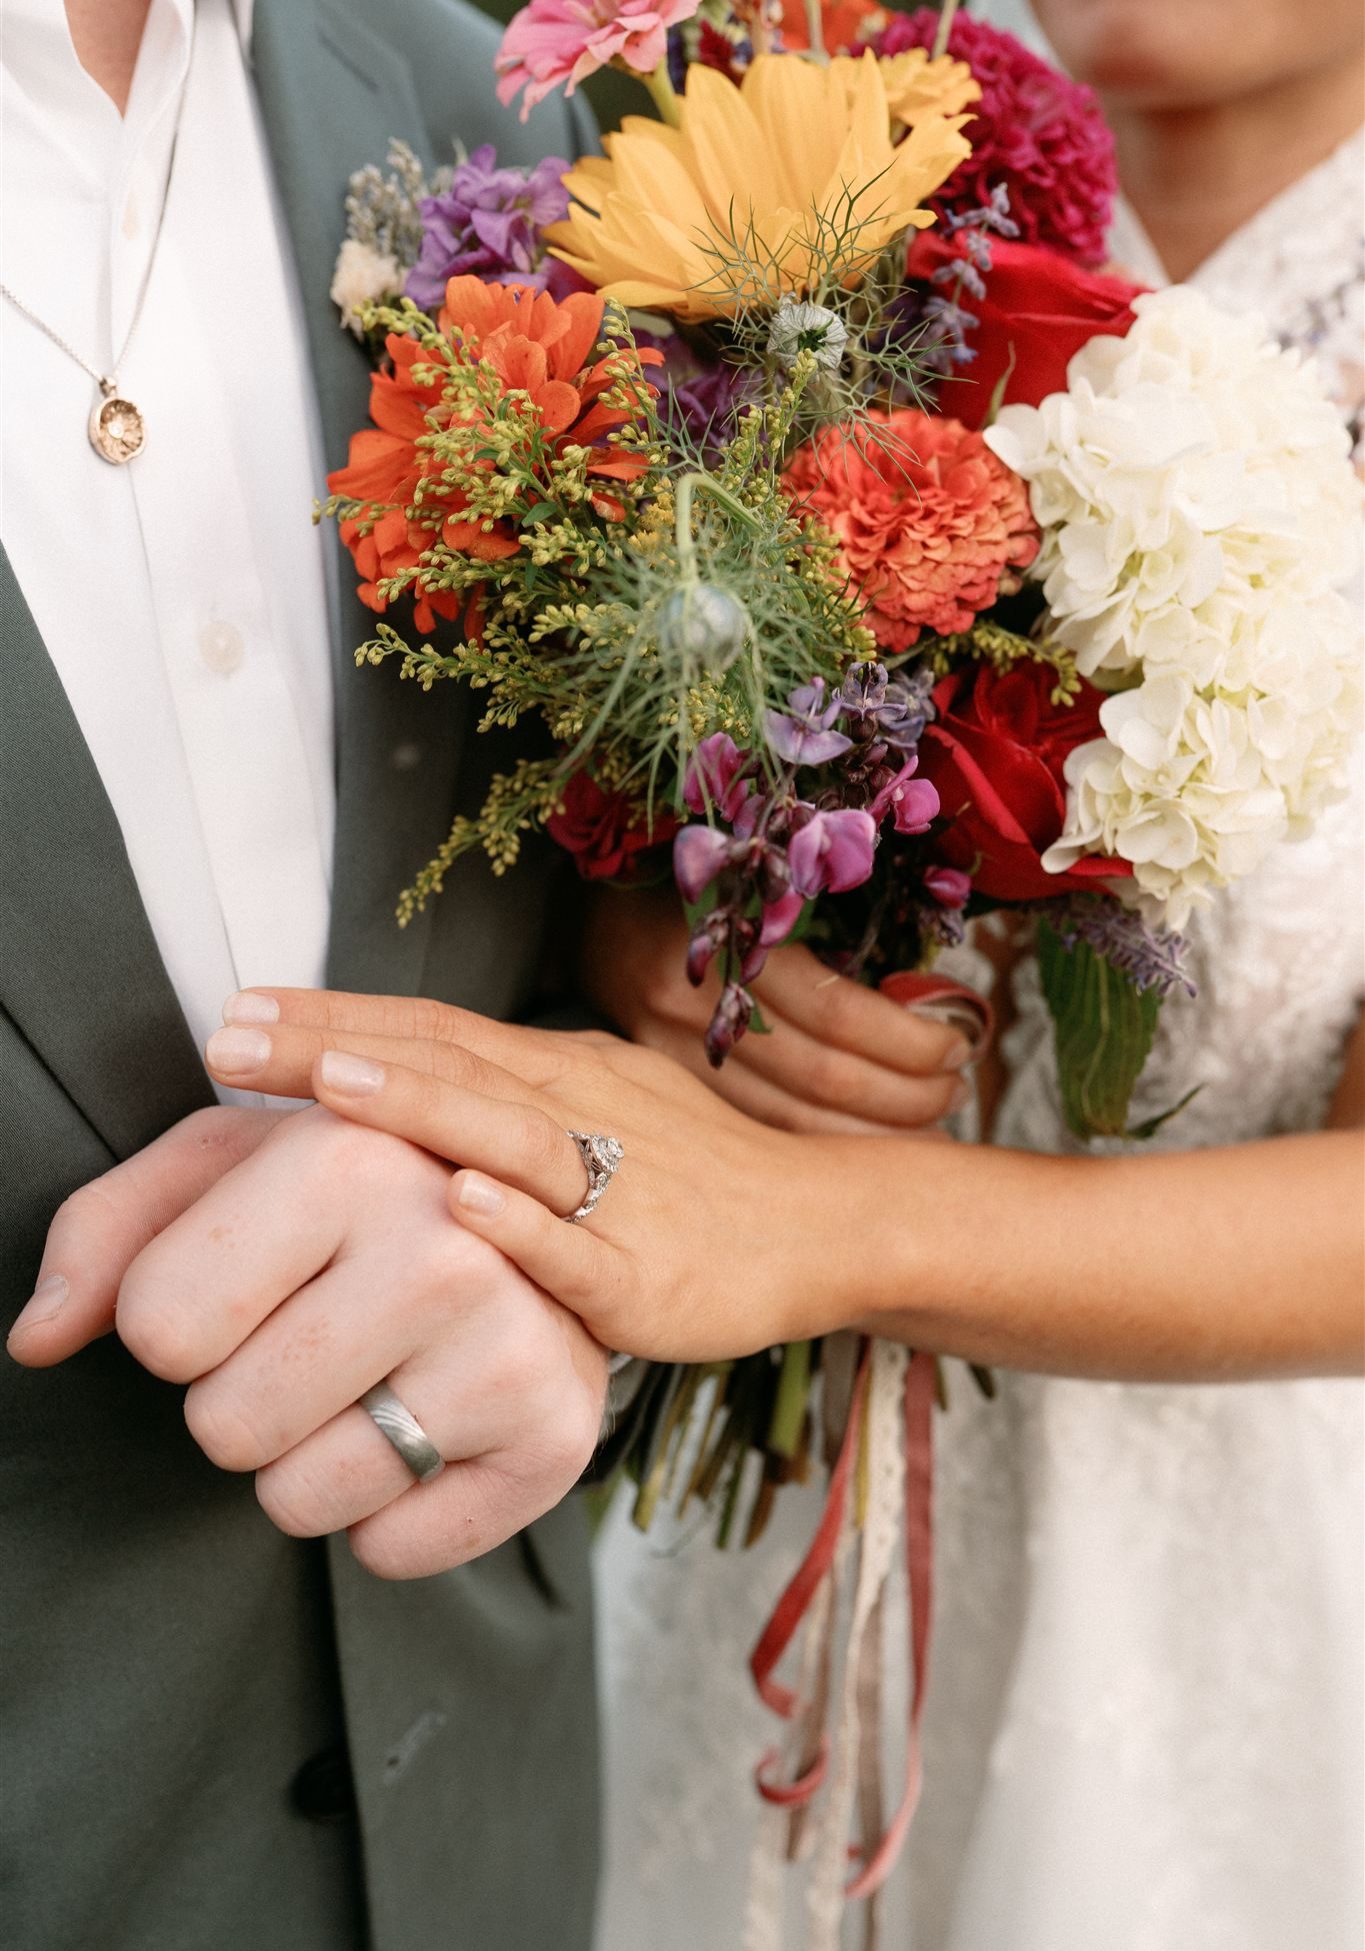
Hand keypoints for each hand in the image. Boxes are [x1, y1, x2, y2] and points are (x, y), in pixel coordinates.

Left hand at [12, 1097, 607, 1578]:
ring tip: (372, 1375)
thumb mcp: (220, 1166)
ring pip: (297, 1499)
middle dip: (244, 1394)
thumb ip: (105, 1234)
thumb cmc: (353, 1190)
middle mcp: (444, 1245)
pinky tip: (429, 1423)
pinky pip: (388, 1551)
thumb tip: (35, 1337)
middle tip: (316, 1332)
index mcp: (347, 1155)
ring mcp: (512, 1345)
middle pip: (223, 1426)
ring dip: (309, 1460)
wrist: (534, 1218)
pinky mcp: (555, 1436)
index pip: (156, 1328)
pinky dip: (389, 1513)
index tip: (250, 1281)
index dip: (179, 1320)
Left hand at [202, 989, 908, 1363]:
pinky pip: (583, 1248)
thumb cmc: (691, 1169)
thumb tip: (384, 1072)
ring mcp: (617, 1190)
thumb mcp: (594, 1105)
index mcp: (558, 1075)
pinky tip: (464, 1207)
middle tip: (230, 1038)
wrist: (819, 1222)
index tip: (238, 1011)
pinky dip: (524, 1225)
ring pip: (510, 1137)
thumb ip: (499, 1094)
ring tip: (332, 1084)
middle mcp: (580, 1113)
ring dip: (420, 1107)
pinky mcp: (650, 1274)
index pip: (434, 1030)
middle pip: (449, 1065)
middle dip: (337, 1048)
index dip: (336, 1015)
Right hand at [581, 885, 982, 1134]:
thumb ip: (820, 954)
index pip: (839, 1013)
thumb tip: (925, 1011)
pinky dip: (825, 1148)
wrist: (590, 927)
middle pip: (824, 1076)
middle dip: (908, 1095)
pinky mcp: (666, 1095)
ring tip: (931, 1126)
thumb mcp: (755, 899)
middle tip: (958, 1091)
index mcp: (726, 941)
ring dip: (877, 1133)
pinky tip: (869, 1150)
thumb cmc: (697, 903)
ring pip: (794, 1121)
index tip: (960, 1044)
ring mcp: (672, 1060)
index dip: (910, 1040)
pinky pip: (760, 1134)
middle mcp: (694, 1007)